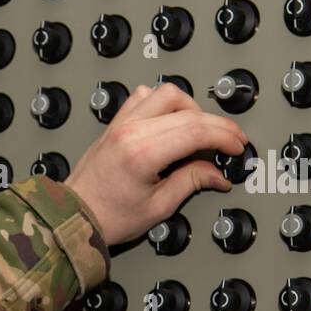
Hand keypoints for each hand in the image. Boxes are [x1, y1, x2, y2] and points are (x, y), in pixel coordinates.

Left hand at [63, 83, 248, 245]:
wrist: (72, 216)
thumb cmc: (107, 217)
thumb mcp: (158, 206)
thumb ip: (191, 182)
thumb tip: (217, 174)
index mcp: (142, 153)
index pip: (197, 129)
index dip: (225, 136)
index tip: (237, 147)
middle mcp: (130, 131)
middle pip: (188, 110)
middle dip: (217, 125)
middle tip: (229, 142)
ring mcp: (120, 124)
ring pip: (166, 93)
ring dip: (190, 108)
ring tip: (200, 132)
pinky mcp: (114, 124)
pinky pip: (143, 96)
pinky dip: (162, 103)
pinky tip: (170, 122)